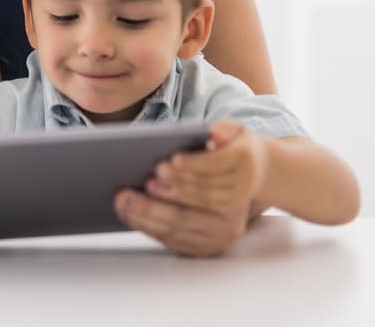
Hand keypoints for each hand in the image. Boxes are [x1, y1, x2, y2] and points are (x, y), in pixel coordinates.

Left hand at [113, 121, 267, 256]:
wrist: (249, 181)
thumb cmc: (230, 152)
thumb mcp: (234, 132)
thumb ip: (225, 129)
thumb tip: (214, 134)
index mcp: (243, 173)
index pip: (216, 169)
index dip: (193, 167)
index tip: (169, 163)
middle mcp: (238, 207)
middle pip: (197, 201)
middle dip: (168, 192)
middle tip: (144, 182)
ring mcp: (224, 230)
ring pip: (183, 223)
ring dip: (151, 212)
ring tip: (126, 199)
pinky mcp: (208, 245)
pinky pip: (175, 239)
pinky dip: (150, 227)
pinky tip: (131, 214)